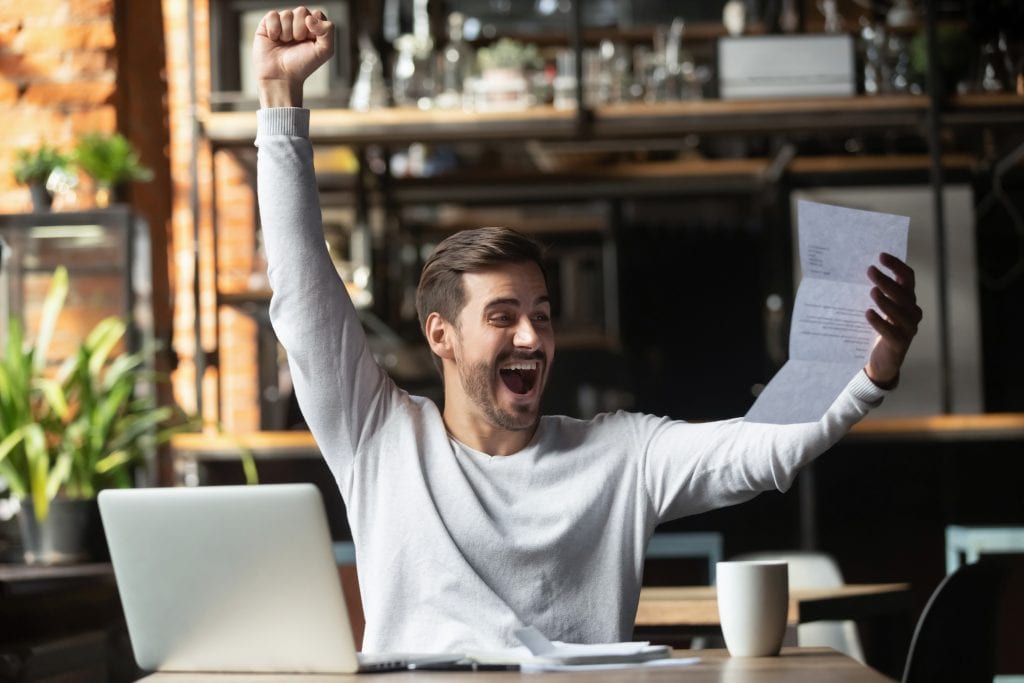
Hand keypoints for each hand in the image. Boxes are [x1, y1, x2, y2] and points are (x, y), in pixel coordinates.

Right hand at [253, 7, 334, 107]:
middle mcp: (298, 23)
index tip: (310, 40)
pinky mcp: (267, 24)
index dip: (314, 26)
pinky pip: (272, 15)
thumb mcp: (324, 51)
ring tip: (285, 44)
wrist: (281, 76)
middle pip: (302, 11)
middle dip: (300, 29)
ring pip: (287, 14)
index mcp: (313, 28)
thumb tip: (310, 17)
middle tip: (297, 43)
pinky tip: (274, 39)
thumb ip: (328, 31)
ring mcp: (283, 23)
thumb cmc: (302, 65)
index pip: (317, 14)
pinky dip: (274, 29)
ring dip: (287, 32)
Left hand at [864, 252, 922, 388]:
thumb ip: (873, 292)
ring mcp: (908, 329)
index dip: (897, 265)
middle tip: (870, 271)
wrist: (879, 361)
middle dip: (887, 280)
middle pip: (903, 293)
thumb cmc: (876, 329)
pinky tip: (868, 313)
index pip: (908, 277)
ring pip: (900, 312)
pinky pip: (891, 331)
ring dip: (886, 300)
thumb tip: (852, 270)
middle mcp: (912, 312)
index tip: (881, 256)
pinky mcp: (899, 344)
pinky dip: (879, 322)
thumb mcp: (877, 308)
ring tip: (872, 291)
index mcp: (907, 300)